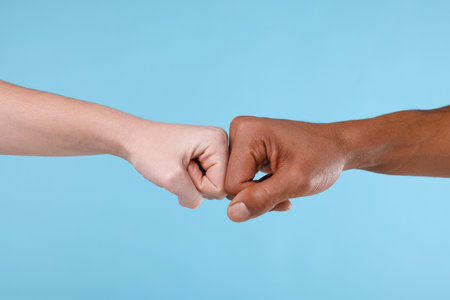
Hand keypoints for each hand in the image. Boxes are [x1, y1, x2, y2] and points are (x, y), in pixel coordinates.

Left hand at [125, 120, 228, 207]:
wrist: (133, 139)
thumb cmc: (149, 151)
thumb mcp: (172, 179)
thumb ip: (193, 198)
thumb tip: (201, 202)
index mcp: (218, 141)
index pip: (222, 184)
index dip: (199, 184)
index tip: (182, 166)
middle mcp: (221, 142)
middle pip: (220, 185)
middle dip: (196, 184)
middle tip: (179, 166)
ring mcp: (213, 149)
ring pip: (212, 186)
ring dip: (191, 183)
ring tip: (178, 165)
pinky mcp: (206, 155)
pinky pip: (205, 181)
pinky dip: (189, 181)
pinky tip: (180, 167)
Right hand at [225, 116, 346, 221]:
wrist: (337, 146)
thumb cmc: (323, 158)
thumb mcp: (296, 182)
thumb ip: (262, 198)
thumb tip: (231, 214)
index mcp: (246, 132)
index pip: (232, 184)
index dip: (257, 196)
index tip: (285, 190)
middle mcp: (239, 131)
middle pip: (231, 184)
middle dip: (258, 196)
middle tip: (286, 190)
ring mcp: (241, 139)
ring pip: (235, 185)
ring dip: (260, 194)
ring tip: (285, 186)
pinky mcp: (246, 148)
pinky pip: (241, 180)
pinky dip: (260, 189)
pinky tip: (279, 183)